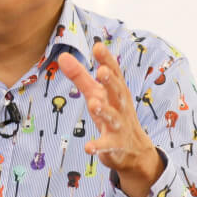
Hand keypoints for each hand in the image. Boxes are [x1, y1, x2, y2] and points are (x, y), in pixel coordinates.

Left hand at [57, 43, 163, 196]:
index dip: (107, 60)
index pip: (114, 73)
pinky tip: (88, 147)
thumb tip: (62, 56)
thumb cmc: (112, 114)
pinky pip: (106, 146)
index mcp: (116, 91)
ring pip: (113, 117)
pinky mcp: (115, 145)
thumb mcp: (96, 94)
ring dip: (104, 111)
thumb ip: (80, 76)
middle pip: (117, 92)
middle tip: (101, 72)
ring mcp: (119, 126)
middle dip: (110, 82)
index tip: (98, 46)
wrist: (134, 150)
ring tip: (93, 104)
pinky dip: (98, 146)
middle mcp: (120, 106)